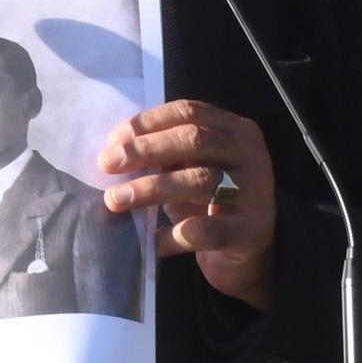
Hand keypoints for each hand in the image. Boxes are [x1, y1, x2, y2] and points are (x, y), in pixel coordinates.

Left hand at [98, 100, 275, 310]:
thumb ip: (166, 155)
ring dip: (150, 188)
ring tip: (115, 200)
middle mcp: (249, 155)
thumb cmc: (212, 201)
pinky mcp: (248, 231)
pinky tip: (147, 241)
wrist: (252, 250)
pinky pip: (203, 230)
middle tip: (107, 164)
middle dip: (145, 150)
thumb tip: (115, 153)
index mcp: (234, 129)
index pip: (189, 112)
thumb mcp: (193, 168)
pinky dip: (170, 235)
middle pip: (194, 140)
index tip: (114, 139)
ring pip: (198, 180)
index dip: (148, 122)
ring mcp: (253, 192)